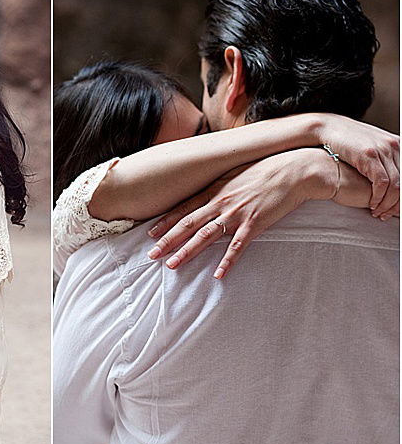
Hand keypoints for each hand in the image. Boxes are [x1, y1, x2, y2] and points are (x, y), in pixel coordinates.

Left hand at [147, 149, 319, 278]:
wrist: (293, 169)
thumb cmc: (264, 169)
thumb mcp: (234, 174)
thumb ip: (217, 186)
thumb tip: (204, 194)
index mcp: (215, 191)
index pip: (183, 209)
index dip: (166, 223)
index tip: (150, 234)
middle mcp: (221, 202)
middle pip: (188, 225)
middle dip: (168, 241)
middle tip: (152, 255)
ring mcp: (237, 213)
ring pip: (206, 236)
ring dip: (187, 252)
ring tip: (172, 265)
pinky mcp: (255, 223)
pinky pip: (238, 246)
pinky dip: (227, 261)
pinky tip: (218, 274)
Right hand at [316, 114, 399, 215]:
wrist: (327, 129)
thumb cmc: (346, 143)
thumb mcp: (370, 150)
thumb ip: (382, 161)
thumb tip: (387, 181)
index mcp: (398, 144)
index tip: (397, 209)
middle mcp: (395, 146)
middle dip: (399, 203)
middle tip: (389, 214)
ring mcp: (383, 149)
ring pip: (397, 185)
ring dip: (388, 203)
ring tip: (380, 213)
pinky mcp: (369, 155)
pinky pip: (382, 182)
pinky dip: (379, 197)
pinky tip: (372, 204)